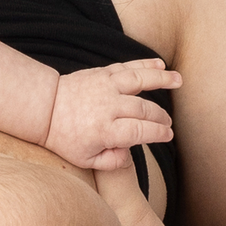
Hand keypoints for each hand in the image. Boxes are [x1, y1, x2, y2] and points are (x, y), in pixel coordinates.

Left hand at [45, 58, 180, 169]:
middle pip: (143, 109)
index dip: (157, 134)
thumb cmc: (65, 137)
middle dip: (160, 116)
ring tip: (180, 80)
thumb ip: (111, 161)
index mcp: (104, 130)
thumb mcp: (84, 159)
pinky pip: (127, 67)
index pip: (139, 132)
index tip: (167, 136)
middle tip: (168, 123)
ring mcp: (105, 86)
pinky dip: (144, 64)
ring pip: (139, 80)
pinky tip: (160, 65)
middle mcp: (107, 106)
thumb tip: (130, 154)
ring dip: (162, 80)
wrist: (45, 109)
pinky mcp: (101, 73)